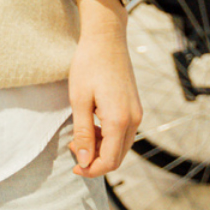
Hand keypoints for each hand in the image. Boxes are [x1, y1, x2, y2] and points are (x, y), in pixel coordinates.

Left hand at [67, 0, 141, 177]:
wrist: (106, 39)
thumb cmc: (89, 65)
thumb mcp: (79, 100)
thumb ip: (83, 134)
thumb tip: (83, 162)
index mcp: (119, 120)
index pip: (109, 161)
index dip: (90, 170)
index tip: (73, 167)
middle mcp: (133, 120)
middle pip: (117, 158)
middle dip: (95, 161)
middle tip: (73, 149)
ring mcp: (137, 114)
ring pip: (121, 147)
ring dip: (101, 149)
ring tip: (80, 136)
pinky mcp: (135, 108)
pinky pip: (123, 134)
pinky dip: (108, 138)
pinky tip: (92, 126)